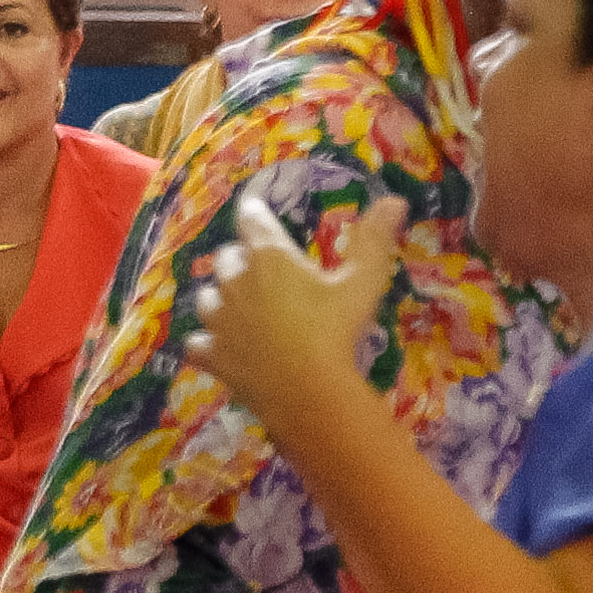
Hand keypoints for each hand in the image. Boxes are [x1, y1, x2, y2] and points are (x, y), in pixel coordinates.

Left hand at [187, 195, 407, 433]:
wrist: (308, 392)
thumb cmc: (336, 331)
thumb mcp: (362, 283)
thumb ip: (374, 240)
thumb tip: (395, 200)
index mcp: (269, 258)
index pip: (251, 220)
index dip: (253, 213)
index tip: (255, 211)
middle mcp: (235, 281)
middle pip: (226, 257)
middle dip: (241, 259)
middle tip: (260, 270)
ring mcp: (218, 320)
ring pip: (207, 297)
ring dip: (221, 297)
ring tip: (238, 306)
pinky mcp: (212, 353)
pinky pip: (197, 342)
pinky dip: (205, 342)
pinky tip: (217, 347)